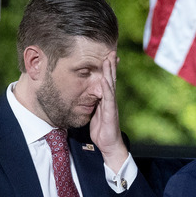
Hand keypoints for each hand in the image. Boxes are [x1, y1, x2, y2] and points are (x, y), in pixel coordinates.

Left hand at [89, 51, 128, 171]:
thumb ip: (91, 103)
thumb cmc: (101, 130)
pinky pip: (108, 98)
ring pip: (110, 85)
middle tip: (111, 50)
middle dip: (110, 65)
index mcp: (105, 99)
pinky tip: (104, 79)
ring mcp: (111, 105)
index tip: (107, 55)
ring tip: (109, 59)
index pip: (106, 80)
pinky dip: (106, 88)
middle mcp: (109, 99)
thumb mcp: (93, 114)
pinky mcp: (110, 112)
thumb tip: (84, 96)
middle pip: (110, 78)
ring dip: (109, 72)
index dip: (107, 68)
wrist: (109, 145)